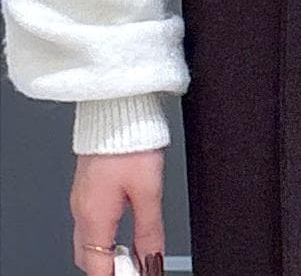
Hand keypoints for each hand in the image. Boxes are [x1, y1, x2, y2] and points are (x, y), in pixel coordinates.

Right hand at [70, 149, 165, 275]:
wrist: (117, 107)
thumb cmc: (130, 140)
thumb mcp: (149, 189)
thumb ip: (150, 228)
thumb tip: (153, 257)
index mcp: (93, 215)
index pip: (97, 267)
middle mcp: (81, 209)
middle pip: (88, 258)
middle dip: (109, 269)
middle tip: (136, 269)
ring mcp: (81, 197)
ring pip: (88, 240)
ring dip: (107, 253)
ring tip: (135, 254)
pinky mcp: (87, 185)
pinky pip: (90, 221)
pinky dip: (105, 235)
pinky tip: (124, 229)